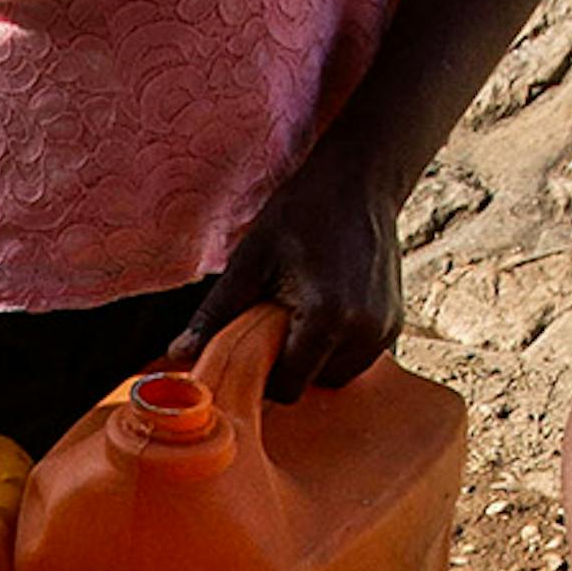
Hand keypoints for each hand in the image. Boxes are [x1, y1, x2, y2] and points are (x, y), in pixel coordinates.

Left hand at [183, 155, 404, 399]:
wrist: (358, 182)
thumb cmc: (302, 213)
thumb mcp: (251, 260)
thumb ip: (216, 314)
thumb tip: (177, 355)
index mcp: (327, 318)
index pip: (287, 388)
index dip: (262, 375)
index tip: (250, 344)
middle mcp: (364, 331)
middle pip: (312, 385)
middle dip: (288, 364)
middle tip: (273, 319)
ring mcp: (384, 330)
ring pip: (335, 376)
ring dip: (313, 358)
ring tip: (300, 311)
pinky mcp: (394, 325)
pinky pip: (355, 359)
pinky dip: (335, 347)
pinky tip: (324, 307)